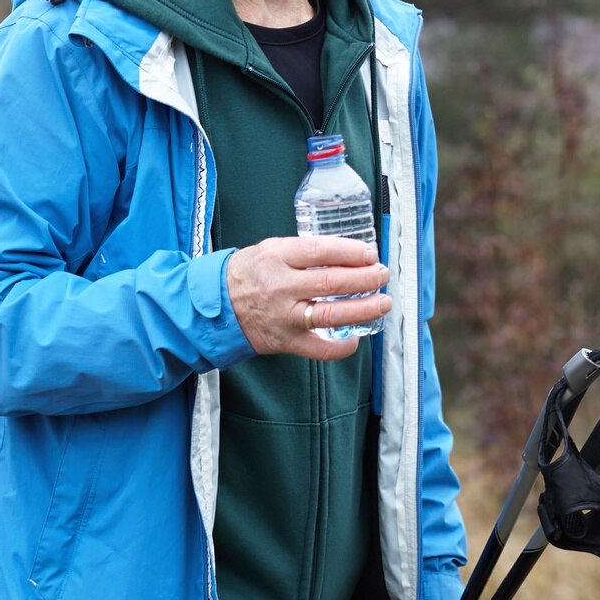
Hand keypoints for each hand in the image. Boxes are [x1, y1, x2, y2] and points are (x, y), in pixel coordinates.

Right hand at [224, 235, 390, 360]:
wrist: (216, 305)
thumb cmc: (249, 273)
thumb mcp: (271, 249)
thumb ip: (305, 252)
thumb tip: (349, 254)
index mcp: (277, 257)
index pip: (321, 251)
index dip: (351, 252)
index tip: (370, 253)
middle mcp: (281, 287)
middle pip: (332, 282)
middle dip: (365, 278)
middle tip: (383, 275)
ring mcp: (284, 316)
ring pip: (331, 315)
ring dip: (363, 309)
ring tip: (383, 303)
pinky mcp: (285, 341)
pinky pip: (319, 350)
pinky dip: (341, 347)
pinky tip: (356, 339)